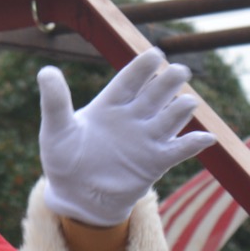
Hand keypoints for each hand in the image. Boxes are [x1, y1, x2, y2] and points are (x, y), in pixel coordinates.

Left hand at [38, 47, 215, 226]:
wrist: (75, 196)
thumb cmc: (63, 159)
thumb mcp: (56, 130)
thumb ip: (55, 101)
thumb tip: (46, 71)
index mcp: (110, 103)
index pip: (131, 78)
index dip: (144, 66)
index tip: (155, 54)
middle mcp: (133, 116)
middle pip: (159, 90)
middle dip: (170, 80)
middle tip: (176, 73)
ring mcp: (147, 137)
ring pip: (174, 114)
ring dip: (182, 108)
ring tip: (183, 104)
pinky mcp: (156, 161)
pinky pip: (181, 149)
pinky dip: (195, 143)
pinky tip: (203, 138)